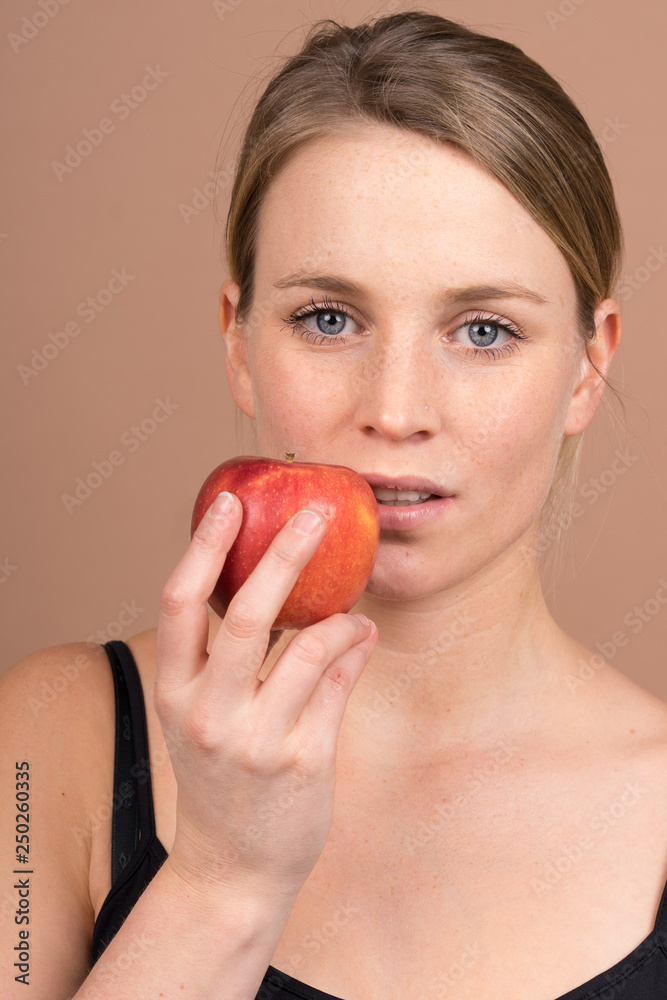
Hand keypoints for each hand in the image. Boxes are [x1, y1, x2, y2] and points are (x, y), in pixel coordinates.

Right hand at [155, 491, 376, 905]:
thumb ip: (223, 659)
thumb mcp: (200, 718)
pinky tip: (363, 635)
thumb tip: (275, 585)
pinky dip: (356, 647)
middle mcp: (209, 714)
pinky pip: (340, 683)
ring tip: (355, 606)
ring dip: (340, 614)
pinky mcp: (304, 760)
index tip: (229, 502)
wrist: (231, 870)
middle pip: (247, 616)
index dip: (203, 547)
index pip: (180, 604)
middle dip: (284, 556)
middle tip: (315, 515)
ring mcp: (257, 740)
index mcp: (174, 693)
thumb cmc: (219, 778)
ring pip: (309, 648)